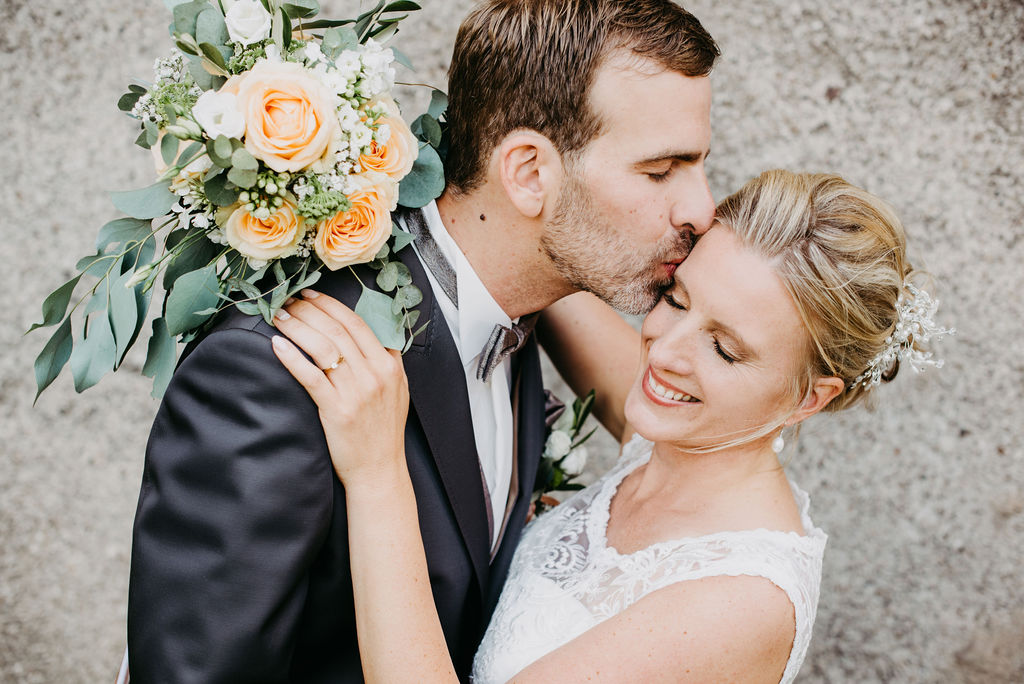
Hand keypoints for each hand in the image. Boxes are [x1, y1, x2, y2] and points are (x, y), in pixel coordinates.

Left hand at [271, 290, 409, 488]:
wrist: (379, 469)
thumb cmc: (384, 431)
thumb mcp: (398, 389)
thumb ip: (386, 360)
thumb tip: (370, 334)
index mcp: (388, 366)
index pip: (357, 323)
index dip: (330, 305)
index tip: (310, 295)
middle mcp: (374, 375)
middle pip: (337, 330)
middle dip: (308, 310)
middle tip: (288, 300)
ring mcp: (355, 392)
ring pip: (323, 348)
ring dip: (297, 328)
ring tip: (279, 317)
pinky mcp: (336, 410)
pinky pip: (310, 377)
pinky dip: (292, 358)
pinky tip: (277, 345)